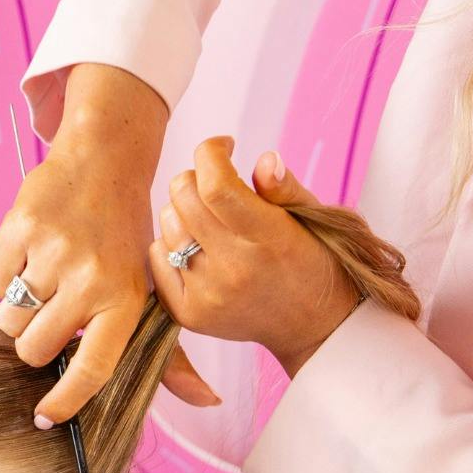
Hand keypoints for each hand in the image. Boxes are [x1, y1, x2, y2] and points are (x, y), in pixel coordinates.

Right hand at [0, 141, 219, 426]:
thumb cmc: (125, 239)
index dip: (65, 400)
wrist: (103, 161)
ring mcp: (54, 252)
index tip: (45, 417)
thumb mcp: (153, 292)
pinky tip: (29, 256)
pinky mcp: (21, 228)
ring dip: (19, 310)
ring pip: (10, 319)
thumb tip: (205, 402)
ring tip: (43, 280)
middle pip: (35, 348)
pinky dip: (5, 276)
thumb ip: (172, 353)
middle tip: (52, 311)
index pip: (91, 368)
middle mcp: (91, 278)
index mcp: (125, 299)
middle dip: (35, 340)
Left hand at [148, 136, 361, 377]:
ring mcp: (207, 295)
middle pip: (183, 199)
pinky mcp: (188, 314)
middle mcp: (234, 269)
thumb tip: (262, 159)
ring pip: (168, 225)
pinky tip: (198, 247)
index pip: (217, 186)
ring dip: (183, 211)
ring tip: (210, 220)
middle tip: (215, 183)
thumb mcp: (313, 219)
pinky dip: (172, 244)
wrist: (314, 326)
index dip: (211, 153)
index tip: (223, 145)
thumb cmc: (313, 263)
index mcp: (269, 239)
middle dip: (196, 177)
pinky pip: (158, 259)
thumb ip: (283, 188)